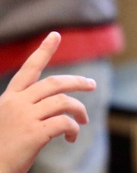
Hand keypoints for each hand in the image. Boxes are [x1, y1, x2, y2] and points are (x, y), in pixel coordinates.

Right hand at [0, 32, 95, 172]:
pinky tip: (71, 137)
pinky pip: (64, 122)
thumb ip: (24, 111)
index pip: (28, 69)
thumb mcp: (5, 122)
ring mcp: (26, 118)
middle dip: (77, 82)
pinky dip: (74, 128)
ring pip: (64, 102)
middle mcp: (17, 104)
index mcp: (9, 99)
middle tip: (92, 85)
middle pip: (55, 83)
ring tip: (84, 120)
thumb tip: (53, 111)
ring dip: (79, 110)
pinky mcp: (34, 134)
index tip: (55, 35)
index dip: (43, 51)